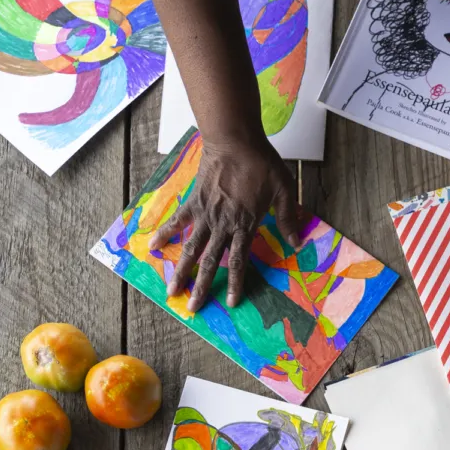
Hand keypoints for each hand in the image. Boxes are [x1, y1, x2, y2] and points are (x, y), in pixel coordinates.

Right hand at [149, 133, 303, 309]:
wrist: (235, 140)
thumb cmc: (262, 163)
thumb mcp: (284, 190)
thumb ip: (287, 218)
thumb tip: (297, 242)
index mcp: (245, 225)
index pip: (238, 262)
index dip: (234, 284)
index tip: (230, 303)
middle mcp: (222, 224)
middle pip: (209, 262)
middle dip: (201, 287)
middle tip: (192, 309)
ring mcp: (205, 214)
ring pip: (191, 248)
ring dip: (180, 271)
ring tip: (171, 290)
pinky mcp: (194, 201)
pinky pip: (177, 220)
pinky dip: (165, 233)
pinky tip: (153, 246)